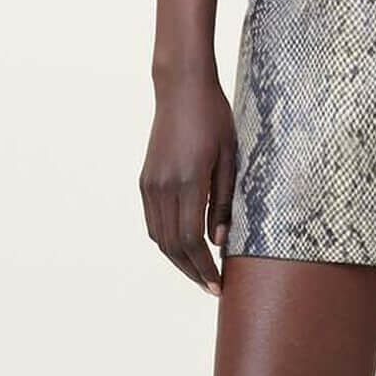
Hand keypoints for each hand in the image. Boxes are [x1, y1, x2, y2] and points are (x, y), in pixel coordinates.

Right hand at [140, 70, 238, 294]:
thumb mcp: (230, 158)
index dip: (204, 268)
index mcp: (189, 181)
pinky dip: (167, 241)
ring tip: (200, 272)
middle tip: (211, 286)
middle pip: (172, 246)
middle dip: (192, 271)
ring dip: (179, 260)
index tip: (219, 285)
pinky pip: (153, 222)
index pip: (192, 240)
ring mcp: (151, 184)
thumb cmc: (214, 119)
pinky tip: (184, 247)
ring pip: (159, 237)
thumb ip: (224, 203)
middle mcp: (164, 186)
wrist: (181, 89)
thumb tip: (218, 243)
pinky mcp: (145, 180)